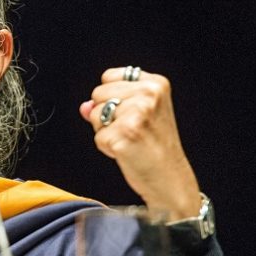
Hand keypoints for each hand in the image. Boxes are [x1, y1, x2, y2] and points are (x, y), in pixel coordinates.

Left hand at [79, 67, 200, 220]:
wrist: (170, 179)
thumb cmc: (157, 147)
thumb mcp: (140, 115)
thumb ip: (110, 103)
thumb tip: (85, 107)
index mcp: (155, 84)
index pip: (108, 76)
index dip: (111, 96)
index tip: (130, 112)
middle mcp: (148, 94)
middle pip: (98, 94)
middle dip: (106, 114)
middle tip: (131, 130)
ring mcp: (137, 113)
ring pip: (95, 114)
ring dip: (106, 131)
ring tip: (129, 140)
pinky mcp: (126, 133)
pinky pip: (98, 136)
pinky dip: (107, 148)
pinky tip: (127, 151)